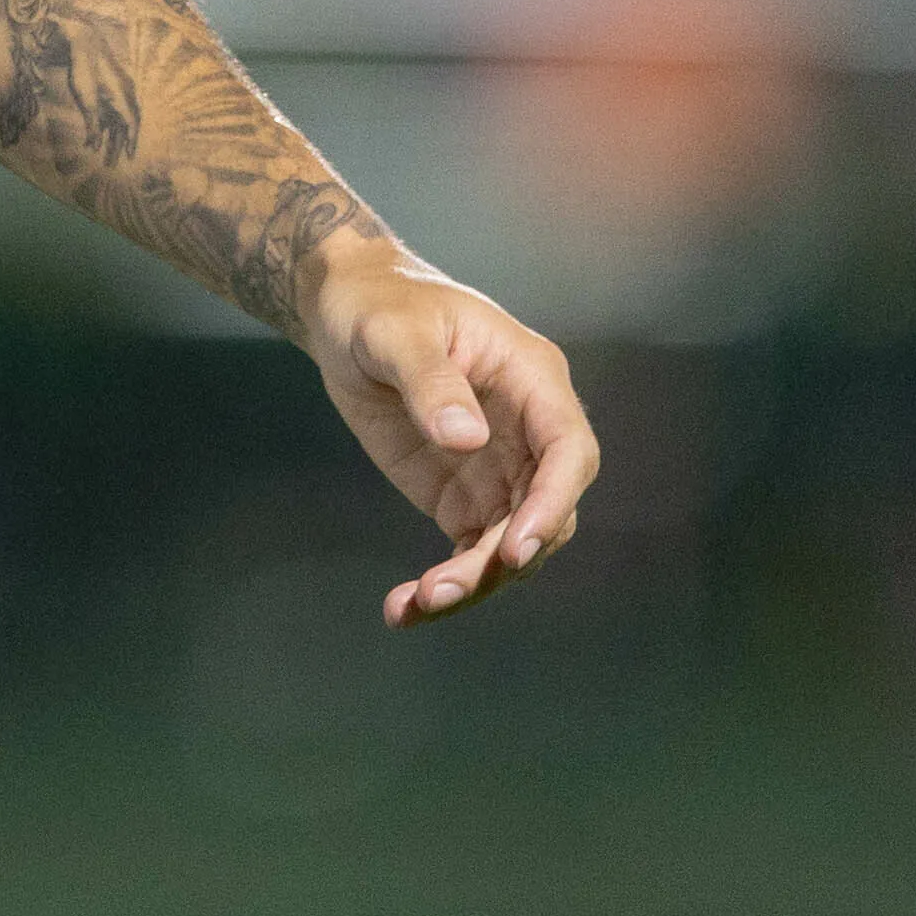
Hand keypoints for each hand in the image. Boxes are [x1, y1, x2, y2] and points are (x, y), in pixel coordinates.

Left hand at [301, 239, 596, 626]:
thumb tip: (467, 438)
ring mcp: (500, 470)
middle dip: (503, 559)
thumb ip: (430, 379)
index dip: (551, 502)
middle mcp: (529, 433)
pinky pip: (471, 551)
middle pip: (543, 513)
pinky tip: (405, 610)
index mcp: (532, 380)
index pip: (569, 451)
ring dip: (474, 583)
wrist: (347, 313)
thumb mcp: (395, 331)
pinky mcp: (464, 497)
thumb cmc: (378, 305)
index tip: (515, 546)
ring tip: (416, 605)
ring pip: (511, 545)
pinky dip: (447, 584)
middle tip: (442, 588)